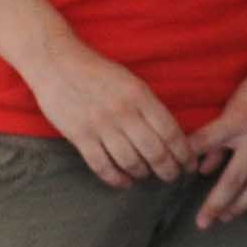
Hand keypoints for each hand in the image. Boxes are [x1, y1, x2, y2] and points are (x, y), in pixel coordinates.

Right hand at [18, 39, 189, 191]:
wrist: (57, 64)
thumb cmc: (98, 72)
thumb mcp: (131, 81)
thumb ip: (148, 105)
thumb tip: (169, 134)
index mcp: (140, 95)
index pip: (170, 132)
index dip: (184, 153)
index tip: (189, 164)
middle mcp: (123, 112)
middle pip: (154, 152)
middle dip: (168, 170)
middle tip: (173, 177)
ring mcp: (100, 126)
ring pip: (130, 162)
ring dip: (143, 174)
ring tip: (148, 176)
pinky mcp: (79, 136)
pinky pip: (102, 166)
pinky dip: (116, 179)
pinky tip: (124, 182)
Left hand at [186, 42, 246, 225]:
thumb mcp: (236, 103)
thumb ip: (219, 137)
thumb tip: (202, 168)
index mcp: (238, 120)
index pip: (206, 143)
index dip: (188, 161)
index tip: (175, 178)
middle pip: (234, 178)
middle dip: (216, 203)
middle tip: (203, 222)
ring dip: (242, 205)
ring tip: (227, 217)